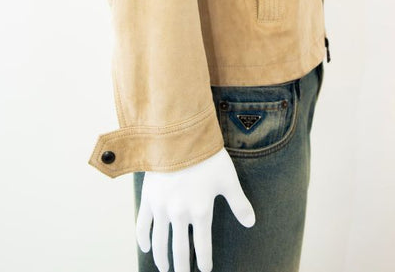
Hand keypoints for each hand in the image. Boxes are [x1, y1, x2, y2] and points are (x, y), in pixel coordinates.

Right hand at [135, 146, 254, 271]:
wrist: (179, 136)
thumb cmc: (207, 156)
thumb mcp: (228, 179)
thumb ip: (239, 203)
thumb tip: (251, 223)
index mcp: (201, 211)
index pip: (203, 246)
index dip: (204, 261)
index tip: (205, 270)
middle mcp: (180, 214)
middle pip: (179, 250)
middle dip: (182, 266)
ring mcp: (162, 208)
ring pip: (160, 242)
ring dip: (162, 258)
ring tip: (165, 268)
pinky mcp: (149, 198)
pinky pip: (143, 225)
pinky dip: (144, 239)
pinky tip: (147, 248)